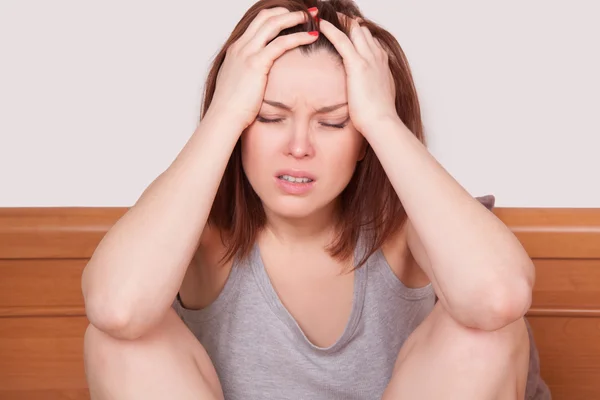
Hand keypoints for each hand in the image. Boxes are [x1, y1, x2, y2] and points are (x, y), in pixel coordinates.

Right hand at [206, 7, 319, 129]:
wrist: (223, 117)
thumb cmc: (231, 108)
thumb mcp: (237, 84)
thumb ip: (247, 75)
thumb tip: (257, 79)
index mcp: (236, 49)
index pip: (257, 22)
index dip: (277, 15)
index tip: (292, 17)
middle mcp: (240, 46)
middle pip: (266, 16)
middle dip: (288, 11)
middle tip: (307, 12)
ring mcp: (247, 53)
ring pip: (273, 23)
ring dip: (295, 17)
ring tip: (312, 17)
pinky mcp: (256, 63)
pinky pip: (281, 43)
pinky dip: (299, 37)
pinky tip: (312, 37)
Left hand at [318, 15, 397, 135]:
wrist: (382, 122)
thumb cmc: (379, 115)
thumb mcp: (379, 96)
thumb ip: (373, 86)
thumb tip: (366, 89)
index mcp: (382, 64)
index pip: (370, 41)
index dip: (358, 35)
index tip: (348, 31)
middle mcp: (378, 57)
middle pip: (363, 31)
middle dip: (349, 24)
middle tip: (335, 18)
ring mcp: (369, 59)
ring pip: (354, 30)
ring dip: (340, 22)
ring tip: (325, 17)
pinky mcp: (357, 65)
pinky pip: (342, 40)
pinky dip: (330, 29)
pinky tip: (321, 25)